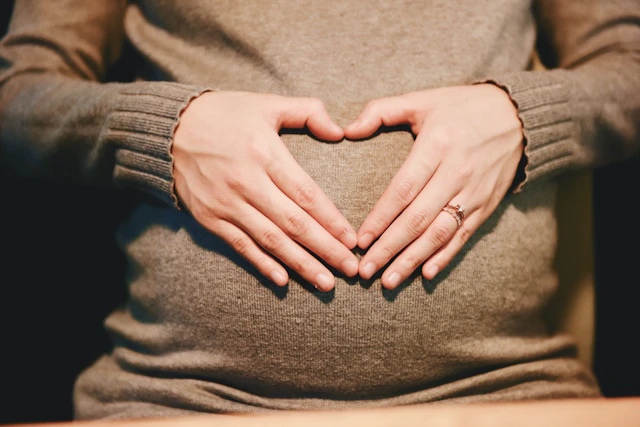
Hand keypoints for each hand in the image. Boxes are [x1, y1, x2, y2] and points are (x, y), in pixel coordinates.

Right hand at [172, 91, 358, 290]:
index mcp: (264, 152)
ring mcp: (226, 203)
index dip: (331, 220)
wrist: (169, 129)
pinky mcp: (210, 218)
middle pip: (293, 223)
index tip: (352, 240)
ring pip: (270, 240)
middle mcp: (246, 182)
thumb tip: (340, 131)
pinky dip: (262, 264)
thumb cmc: (225, 114)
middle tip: (351, 270)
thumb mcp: (267, 103)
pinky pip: (240, 246)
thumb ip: (307, 111)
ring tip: (326, 283)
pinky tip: (283, 280)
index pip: (306, 194)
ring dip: (301, 264)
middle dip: (325, 249)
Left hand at [344, 84, 523, 288]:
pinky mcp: (487, 205)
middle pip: (418, 219)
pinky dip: (445, 257)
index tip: (360, 240)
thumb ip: (381, 111)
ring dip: (412, 260)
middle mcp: (457, 172)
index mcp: (437, 145)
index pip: (403, 189)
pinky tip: (426, 274)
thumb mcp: (422, 99)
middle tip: (365, 271)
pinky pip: (464, 235)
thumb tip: (346, 130)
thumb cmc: (461, 107)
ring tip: (389, 281)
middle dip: (389, 248)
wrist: (519, 115)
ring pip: (440, 233)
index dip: (380, 218)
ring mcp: (474, 192)